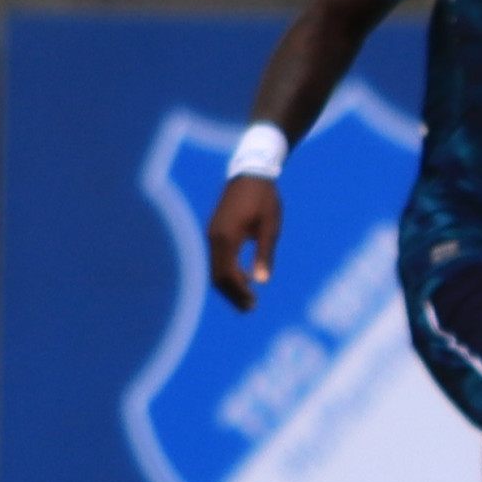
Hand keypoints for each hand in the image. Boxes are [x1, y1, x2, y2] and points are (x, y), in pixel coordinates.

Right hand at [205, 178, 280, 310]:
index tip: (252, 305)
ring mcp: (211, 234)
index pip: (226, 275)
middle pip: (217, 276)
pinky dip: (228, 271)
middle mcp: (213, 238)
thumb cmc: (264, 199)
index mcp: (226, 238)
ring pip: (215, 268)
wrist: (251, 174)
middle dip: (233, 293)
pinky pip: (217, 258)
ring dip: (230, 283)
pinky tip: (245, 276)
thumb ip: (265, 254)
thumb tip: (263, 282)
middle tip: (251, 308)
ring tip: (249, 298)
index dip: (237, 293)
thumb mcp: (270, 227)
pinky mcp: (215, 231)